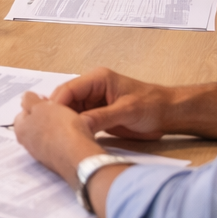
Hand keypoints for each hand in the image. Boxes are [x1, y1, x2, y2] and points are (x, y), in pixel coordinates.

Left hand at [12, 92, 100, 182]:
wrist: (79, 156)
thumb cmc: (60, 128)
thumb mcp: (42, 105)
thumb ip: (30, 100)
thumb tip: (24, 97)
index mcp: (20, 129)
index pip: (24, 112)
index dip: (37, 104)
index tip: (49, 101)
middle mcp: (27, 144)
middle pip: (36, 124)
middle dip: (48, 116)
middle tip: (61, 110)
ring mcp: (42, 154)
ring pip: (49, 134)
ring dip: (59, 127)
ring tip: (71, 121)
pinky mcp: (57, 160)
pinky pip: (60, 144)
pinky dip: (66, 138)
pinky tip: (75, 135)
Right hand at [48, 67, 175, 139]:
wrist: (169, 114)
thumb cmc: (153, 105)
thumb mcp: (126, 111)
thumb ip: (101, 117)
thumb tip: (78, 125)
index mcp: (97, 79)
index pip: (68, 89)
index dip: (56, 105)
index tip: (49, 122)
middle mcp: (91, 89)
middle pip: (64, 101)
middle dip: (56, 115)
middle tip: (48, 132)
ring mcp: (92, 103)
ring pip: (68, 112)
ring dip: (63, 124)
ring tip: (54, 138)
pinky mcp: (96, 115)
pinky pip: (78, 121)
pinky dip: (72, 129)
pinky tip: (67, 139)